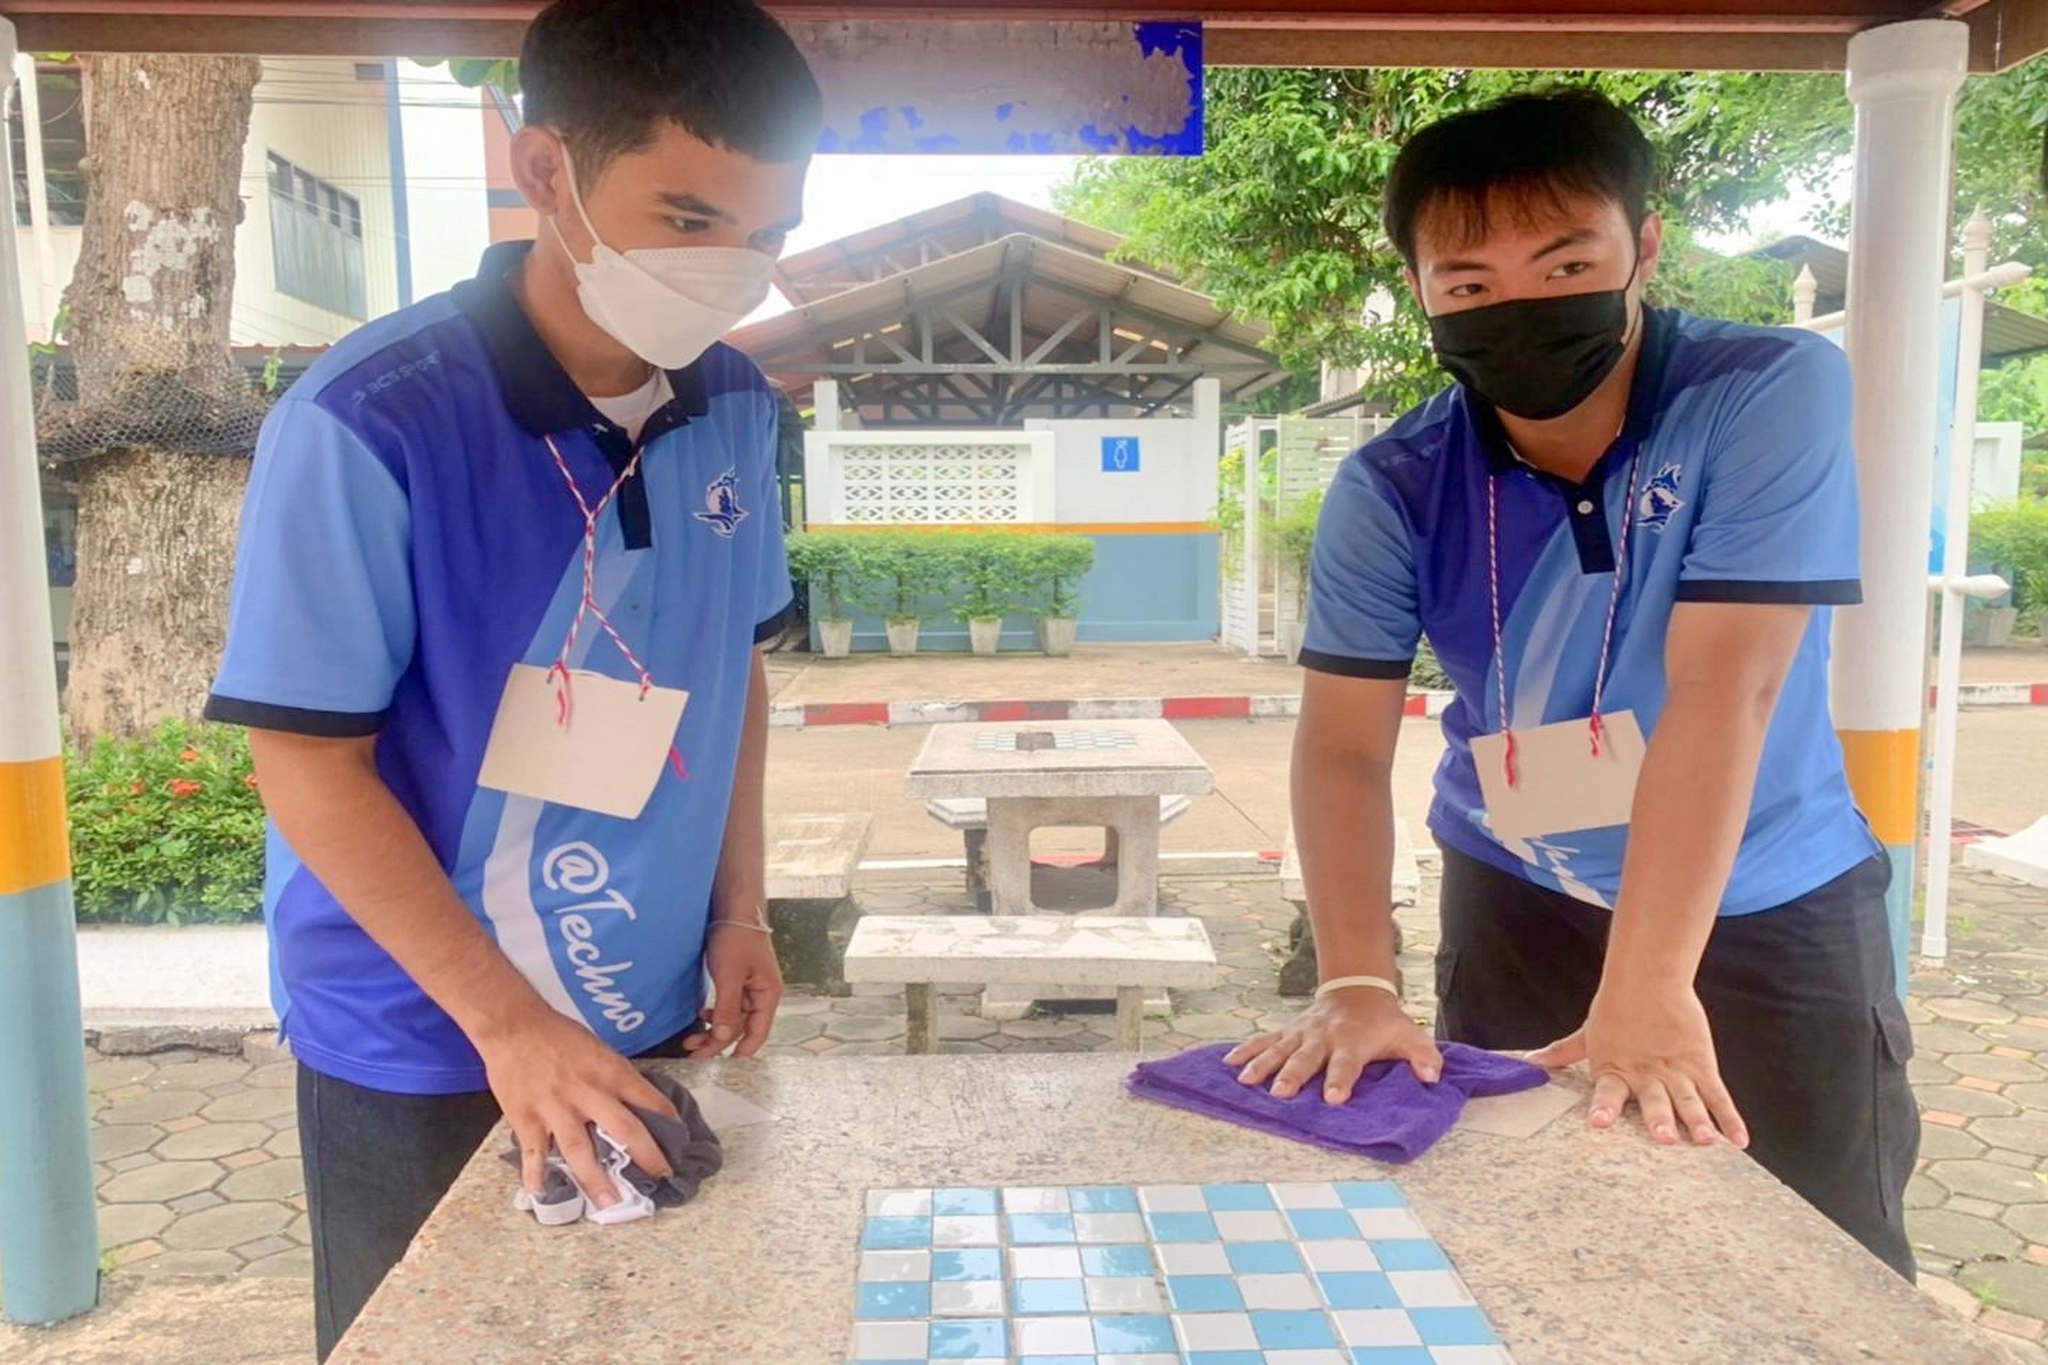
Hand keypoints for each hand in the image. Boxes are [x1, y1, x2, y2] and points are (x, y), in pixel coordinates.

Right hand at [475, 1004, 679, 1208]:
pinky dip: (536, 1174)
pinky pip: (535, 1151)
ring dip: (596, 1179)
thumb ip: (614, 1078)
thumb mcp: (599, 1049)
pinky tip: (541, 1193)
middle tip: (662, 1176)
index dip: (669, 1122)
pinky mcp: (528, 1118)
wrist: (515, 1026)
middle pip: (625, 1130)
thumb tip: (635, 1104)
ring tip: (610, 1203)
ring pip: (580, 1149)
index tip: (680, 1141)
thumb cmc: (559, 1035)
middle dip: (646, 1156)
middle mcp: (589, 1093)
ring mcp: (558, 1108)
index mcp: (611, 1072)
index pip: (650, 1100)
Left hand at [683, 920, 782, 1058]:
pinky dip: (714, 1014)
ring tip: (690, 1039)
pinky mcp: (738, 980)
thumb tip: (723, 1039)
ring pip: (731, 1018)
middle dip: (717, 1042)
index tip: (724, 1065)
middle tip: (693, 1053)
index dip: (744, 1051)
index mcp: (768, 995)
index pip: (759, 1032)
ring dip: (713, 1029)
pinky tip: (700, 1014)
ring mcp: (750, 988)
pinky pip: (727, 1005)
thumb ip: (727, 1009)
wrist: (734, 908)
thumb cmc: (737, 939)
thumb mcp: (730, 976)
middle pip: (741, 1028)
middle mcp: (761, 995)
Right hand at [1225, 988, 1441, 1103]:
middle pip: (1306, 1058)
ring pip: (1280, 1048)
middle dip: (1293, 1075)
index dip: (1341, 1080)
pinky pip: (1264, 1040)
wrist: (1357, 990)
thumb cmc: (1383, 1022)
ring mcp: (1302, 1033)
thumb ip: (1424, 1057)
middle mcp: (1323, 1037)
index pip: (1346, 1063)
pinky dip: (1246, 1050)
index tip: (1333, 1098)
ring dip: (1263, 1064)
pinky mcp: (1288, 1031)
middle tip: (1280, 1094)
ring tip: (1246, 1082)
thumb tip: (1433, 1077)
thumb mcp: (1409, 1035)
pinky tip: (1229, 1063)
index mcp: (1352, 1042)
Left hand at [1530, 982, 1748, 1148]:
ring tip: (1706, 1141)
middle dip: (1660, 1120)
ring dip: (1698, 1121)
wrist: (1649, 979)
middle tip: (1664, 1138)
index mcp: (1616, 1070)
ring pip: (1689, 1100)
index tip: (1599, 1123)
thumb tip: (1530, 1061)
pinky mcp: (1701, 1065)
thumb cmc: (1615, 1011)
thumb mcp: (1589, 1035)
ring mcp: (1677, 1072)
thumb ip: (1563, 1053)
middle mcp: (1647, 1076)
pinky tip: (1740, 1141)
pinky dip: (1730, 1118)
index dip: (1604, 1107)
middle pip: (1655, 1101)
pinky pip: (1718, 1095)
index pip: (1607, 1092)